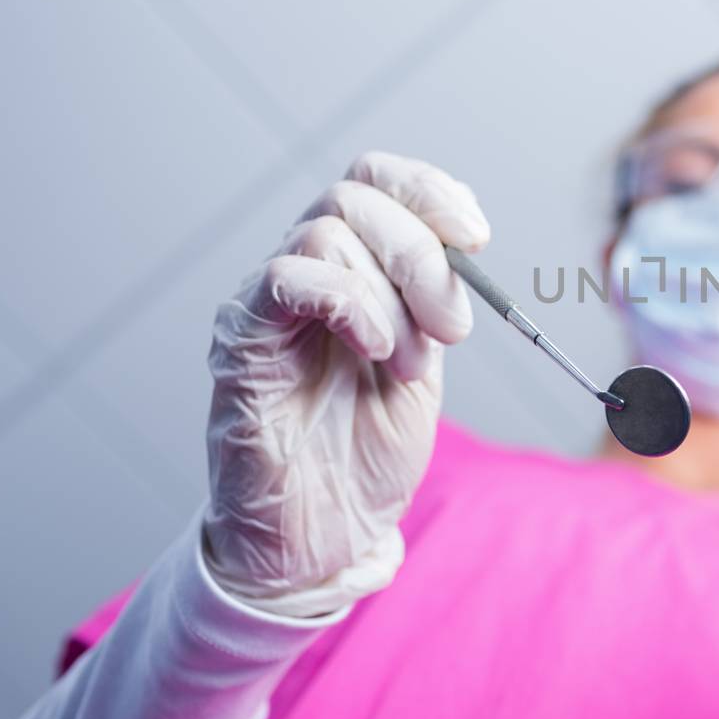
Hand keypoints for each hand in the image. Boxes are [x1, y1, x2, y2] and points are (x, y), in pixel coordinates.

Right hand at [203, 152, 489, 616]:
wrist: (322, 538)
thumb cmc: (366, 455)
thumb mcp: (423, 364)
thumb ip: (433, 302)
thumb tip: (466, 248)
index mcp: (350, 271)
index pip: (374, 181)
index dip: (429, 191)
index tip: (478, 236)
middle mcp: (303, 274)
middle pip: (355, 196)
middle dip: (422, 254)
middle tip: (452, 328)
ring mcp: (267, 304)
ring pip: (328, 231)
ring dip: (393, 295)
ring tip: (407, 364)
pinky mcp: (241, 341)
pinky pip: (288, 277)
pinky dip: (350, 301)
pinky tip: (376, 349)